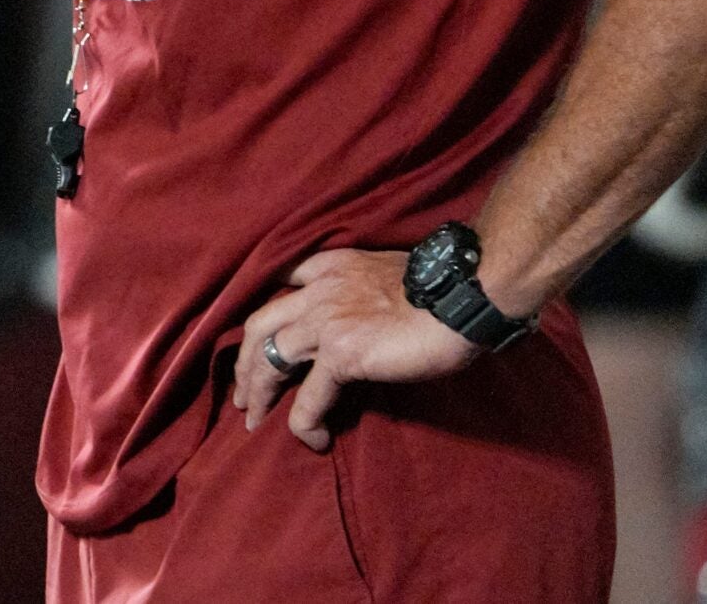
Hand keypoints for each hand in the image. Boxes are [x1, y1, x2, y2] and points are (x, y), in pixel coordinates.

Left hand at [232, 248, 479, 451]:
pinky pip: (307, 398)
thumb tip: (356, 326)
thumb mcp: (384, 276)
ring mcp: (326, 320)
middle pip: (260, 325)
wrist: (463, 297)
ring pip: (270, 359)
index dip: (264, 319)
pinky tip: (314, 440)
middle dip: (246, 362)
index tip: (256, 344)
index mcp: (329, 266)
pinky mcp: (341, 353)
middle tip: (244, 394)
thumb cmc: (439, 292)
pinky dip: (303, 424)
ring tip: (255, 421)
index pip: (278, 286)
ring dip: (258, 393)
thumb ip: (357, 293)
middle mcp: (318, 290)